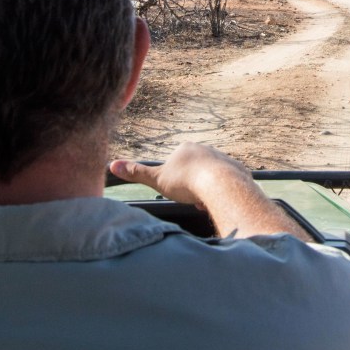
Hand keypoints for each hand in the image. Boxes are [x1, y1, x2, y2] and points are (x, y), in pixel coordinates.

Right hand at [110, 143, 248, 207]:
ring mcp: (223, 157)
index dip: (175, 182)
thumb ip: (136, 173)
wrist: (220, 184)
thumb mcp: (156, 179)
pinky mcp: (237, 169)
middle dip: (192, 187)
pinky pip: (227, 183)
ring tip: (205, 202)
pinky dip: (222, 192)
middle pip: (194, 171)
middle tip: (192, 199)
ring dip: (206, 191)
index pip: (176, 165)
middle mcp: (205, 148)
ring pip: (211, 178)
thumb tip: (112, 165)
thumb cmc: (186, 182)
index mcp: (185, 148)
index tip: (178, 191)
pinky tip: (219, 200)